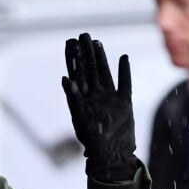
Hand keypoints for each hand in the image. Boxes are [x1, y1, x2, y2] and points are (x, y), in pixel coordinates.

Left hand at [62, 33, 136, 181]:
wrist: (111, 153)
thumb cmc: (91, 138)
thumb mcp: (78, 116)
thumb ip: (72, 98)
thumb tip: (65, 79)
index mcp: (81, 97)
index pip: (75, 72)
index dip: (72, 57)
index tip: (69, 41)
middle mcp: (94, 94)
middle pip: (89, 69)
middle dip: (85, 52)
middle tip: (83, 35)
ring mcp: (109, 97)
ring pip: (104, 72)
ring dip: (101, 58)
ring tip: (97, 42)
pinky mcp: (124, 102)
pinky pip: (124, 83)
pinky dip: (124, 71)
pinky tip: (123, 58)